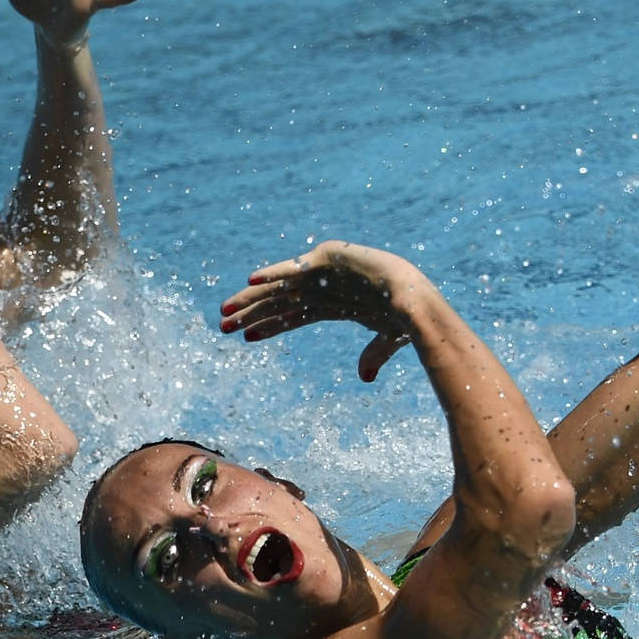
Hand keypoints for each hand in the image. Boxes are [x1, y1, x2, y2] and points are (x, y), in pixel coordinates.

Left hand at [219, 241, 422, 381]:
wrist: (415, 298)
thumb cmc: (407, 317)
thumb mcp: (386, 339)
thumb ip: (373, 355)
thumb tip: (364, 378)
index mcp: (335, 304)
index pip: (293, 316)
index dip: (269, 326)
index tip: (246, 337)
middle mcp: (324, 288)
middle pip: (279, 302)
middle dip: (251, 314)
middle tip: (223, 326)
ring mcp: (324, 273)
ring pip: (278, 288)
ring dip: (251, 298)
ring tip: (225, 310)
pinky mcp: (326, 260)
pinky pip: (292, 269)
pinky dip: (272, 273)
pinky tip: (249, 280)